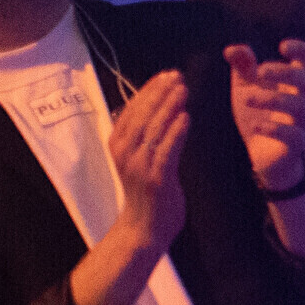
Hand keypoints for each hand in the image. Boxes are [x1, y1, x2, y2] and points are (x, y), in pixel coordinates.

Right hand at [106, 70, 190, 257]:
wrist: (144, 228)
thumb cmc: (146, 191)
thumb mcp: (139, 158)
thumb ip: (145, 135)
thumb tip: (159, 107)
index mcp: (118, 145)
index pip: (132, 110)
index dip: (148, 91)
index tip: (165, 75)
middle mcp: (124, 153)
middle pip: (141, 116)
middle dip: (159, 93)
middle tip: (176, 76)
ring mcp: (138, 166)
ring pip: (153, 129)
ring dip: (168, 107)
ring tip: (183, 89)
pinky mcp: (155, 179)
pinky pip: (165, 151)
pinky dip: (175, 133)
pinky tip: (185, 117)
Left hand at [225, 38, 304, 192]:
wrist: (263, 155)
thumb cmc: (259, 114)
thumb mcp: (247, 88)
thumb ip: (242, 68)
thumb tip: (232, 49)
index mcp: (296, 84)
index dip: (303, 50)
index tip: (283, 46)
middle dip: (285, 72)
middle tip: (260, 71)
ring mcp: (303, 124)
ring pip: (300, 107)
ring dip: (272, 99)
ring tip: (247, 99)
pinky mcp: (296, 145)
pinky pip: (294, 135)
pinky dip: (275, 128)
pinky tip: (256, 126)